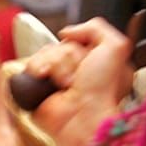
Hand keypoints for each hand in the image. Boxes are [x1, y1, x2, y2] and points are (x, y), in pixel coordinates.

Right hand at [25, 18, 131, 145]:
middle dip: (68, 57)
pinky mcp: (38, 87)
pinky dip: (38, 71)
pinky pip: (30, 66)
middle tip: (79, 76)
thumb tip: (67, 31)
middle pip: (60, 45)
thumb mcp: (115, 47)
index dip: (82, 45)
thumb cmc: (103, 89)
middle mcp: (76, 70)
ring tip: (65, 85)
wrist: (83, 117)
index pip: (78, 38)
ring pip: (45, 54)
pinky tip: (48, 83)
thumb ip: (97, 27)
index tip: (89, 57)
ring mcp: (55, 79)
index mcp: (97, 61)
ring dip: (55, 67)